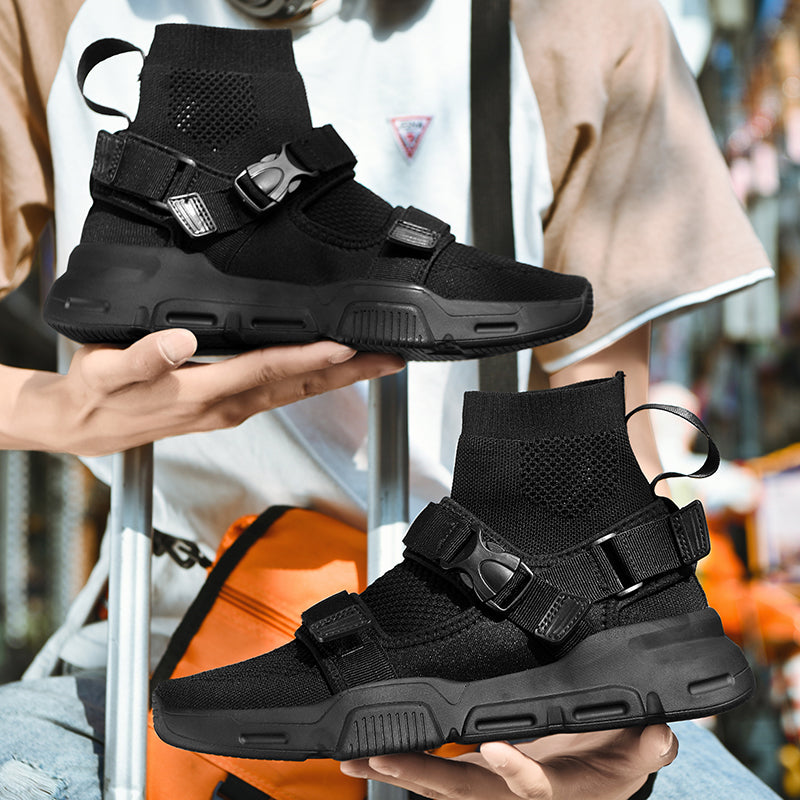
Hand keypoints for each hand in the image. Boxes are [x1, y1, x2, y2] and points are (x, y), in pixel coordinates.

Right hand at [4, 329, 403, 454]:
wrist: (81, 427)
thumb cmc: (94, 395)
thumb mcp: (105, 372)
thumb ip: (143, 356)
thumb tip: (181, 341)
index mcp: (205, 393)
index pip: (270, 370)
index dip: (312, 356)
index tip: (350, 344)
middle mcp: (228, 405)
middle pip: (300, 386)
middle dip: (349, 372)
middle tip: (391, 358)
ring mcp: (232, 410)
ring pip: (296, 393)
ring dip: (339, 378)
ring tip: (374, 362)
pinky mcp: (228, 408)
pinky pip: (281, 394)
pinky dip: (312, 381)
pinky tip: (327, 370)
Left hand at [340, 725, 677, 799]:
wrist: (594, 780)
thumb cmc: (613, 762)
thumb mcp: (637, 754)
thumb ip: (647, 744)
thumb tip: (659, 732)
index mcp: (561, 792)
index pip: (535, 786)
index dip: (516, 771)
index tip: (495, 749)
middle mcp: (518, 796)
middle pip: (468, 792)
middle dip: (424, 776)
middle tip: (381, 758)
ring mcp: (492, 790)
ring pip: (442, 787)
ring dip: (400, 772)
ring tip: (356, 758)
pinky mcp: (477, 779)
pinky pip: (437, 777)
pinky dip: (404, 766)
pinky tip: (368, 755)